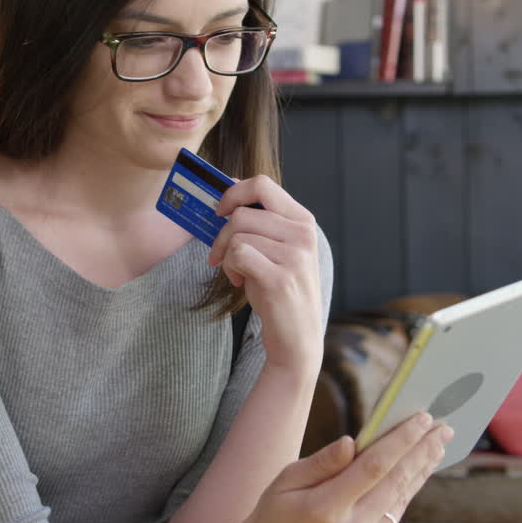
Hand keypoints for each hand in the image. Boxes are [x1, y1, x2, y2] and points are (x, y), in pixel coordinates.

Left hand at [207, 175, 321, 371]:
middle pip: (242, 213)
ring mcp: (295, 256)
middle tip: (218, 255)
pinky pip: (238, 255)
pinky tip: (239, 282)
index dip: (233, 192)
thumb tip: (228, 189)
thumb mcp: (278, 249)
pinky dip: (230, 268)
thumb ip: (261, 222)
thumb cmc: (280, 290)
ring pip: (237, 235)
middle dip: (220, 234)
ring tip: (236, 273)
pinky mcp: (280, 278)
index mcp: (303, 221)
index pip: (263, 185)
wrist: (297, 337)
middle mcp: (303, 234)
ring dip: (226, 256)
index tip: (220, 210)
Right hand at [226, 413, 453, 522]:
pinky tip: (415, 473)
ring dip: (421, 471)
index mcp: (325, 509)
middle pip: (396, 483)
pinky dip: (404, 492)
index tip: (422, 418)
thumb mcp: (286, 481)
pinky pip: (394, 518)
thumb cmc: (274, 516)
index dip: (402, 440)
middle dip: (423, 452)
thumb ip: (322, 462)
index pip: (374, 467)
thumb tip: (354, 441)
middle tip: (443, 428)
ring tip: (437, 446)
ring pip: (401, 501)